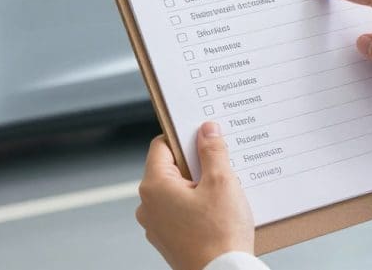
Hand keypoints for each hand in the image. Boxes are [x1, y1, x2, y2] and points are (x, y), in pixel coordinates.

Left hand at [136, 122, 253, 269]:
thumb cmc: (221, 236)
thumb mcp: (222, 183)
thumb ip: (213, 151)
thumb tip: (207, 131)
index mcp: (154, 186)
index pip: (162, 145)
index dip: (184, 137)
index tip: (204, 137)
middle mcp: (148, 205)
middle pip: (170, 168)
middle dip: (196, 165)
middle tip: (221, 166)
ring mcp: (156, 225)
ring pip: (177, 192)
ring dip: (198, 187)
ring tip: (223, 193)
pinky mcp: (168, 240)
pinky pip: (180, 213)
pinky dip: (196, 208)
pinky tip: (218, 213)